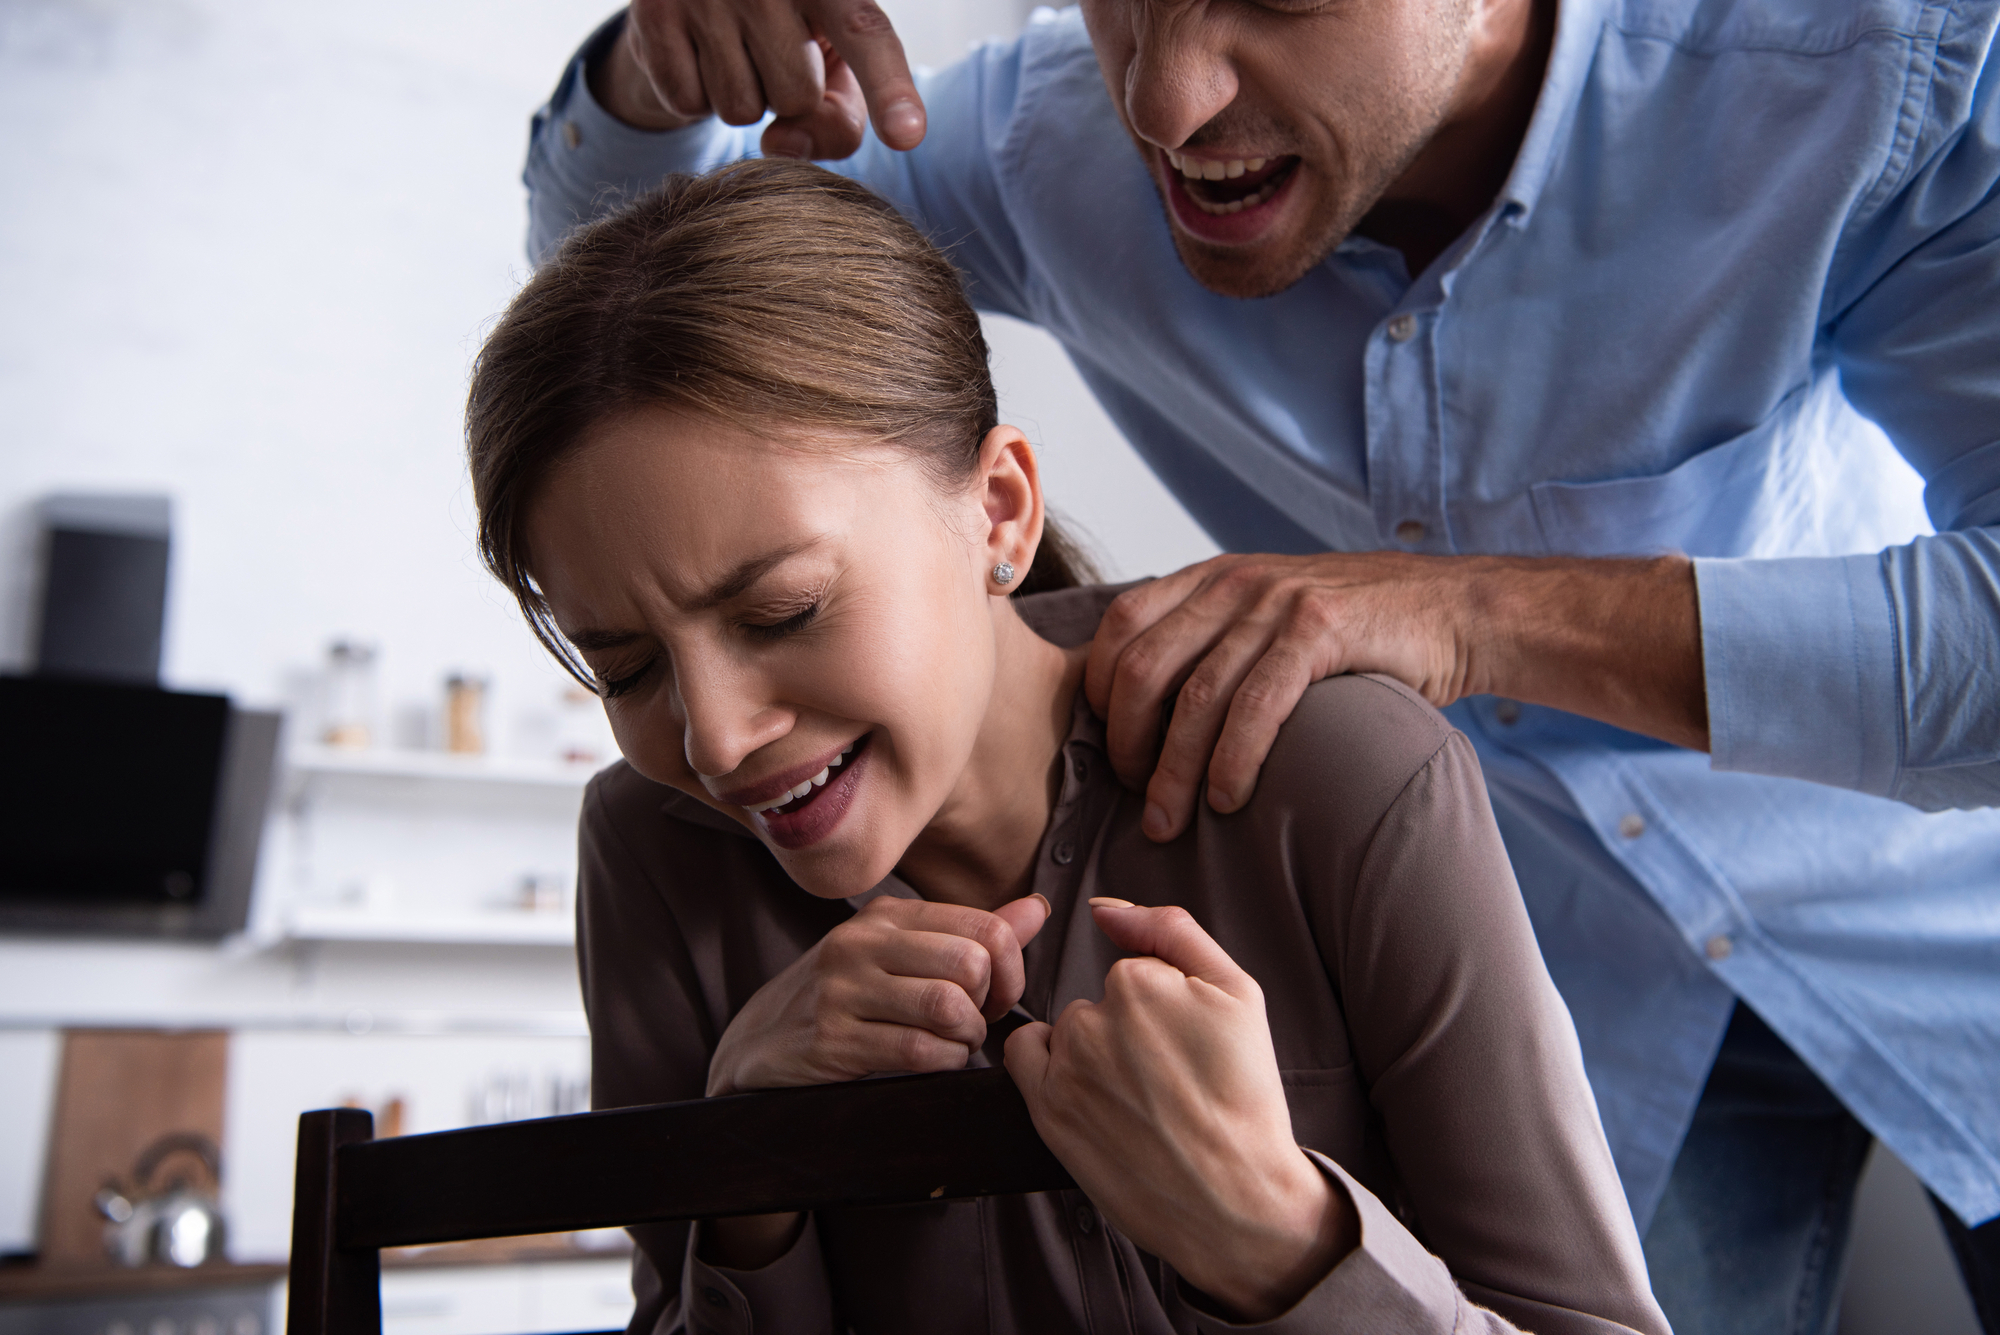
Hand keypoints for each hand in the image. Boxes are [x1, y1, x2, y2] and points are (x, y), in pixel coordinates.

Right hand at [590, 0, 925, 158]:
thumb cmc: (787, 31)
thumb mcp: (830, 63)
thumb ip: (836, 116)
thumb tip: (784, 149)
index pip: (865, 34)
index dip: (889, 88)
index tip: (907, 136)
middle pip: (797, 97)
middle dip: (787, 93)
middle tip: (770, 48)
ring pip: (742, 110)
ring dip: (742, 97)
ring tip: (733, 46)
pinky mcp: (655, 12)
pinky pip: (689, 104)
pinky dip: (694, 93)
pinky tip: (696, 50)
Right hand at [706, 893, 1049, 1097]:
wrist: (759, 1042)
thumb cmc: (843, 996)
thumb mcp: (901, 953)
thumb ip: (972, 934)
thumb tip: (1036, 909)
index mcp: (888, 914)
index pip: (983, 926)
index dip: (1010, 970)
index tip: (997, 995)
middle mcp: (863, 943)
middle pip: (971, 964)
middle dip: (988, 1005)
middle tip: (973, 1022)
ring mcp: (844, 990)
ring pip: (947, 1006)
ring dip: (967, 1037)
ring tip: (954, 1042)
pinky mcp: (833, 1039)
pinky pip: (918, 1051)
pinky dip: (944, 1062)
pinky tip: (934, 1060)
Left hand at [1005, 901, 1355, 1321]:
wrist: (1236, 1196)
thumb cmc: (1245, 1098)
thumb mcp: (1237, 993)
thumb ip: (1171, 930)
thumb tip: (1108, 906)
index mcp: (1140, 982)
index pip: (1134, 974)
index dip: (1164, 1009)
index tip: (1187, 1046)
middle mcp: (1094, 1019)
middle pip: (1099, 1004)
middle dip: (1128, 1032)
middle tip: (1167, 1080)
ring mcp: (1066, 1067)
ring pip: (1068, 1034)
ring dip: (1092, 1054)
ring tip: (1138, 1101)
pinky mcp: (1047, 1112)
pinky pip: (1025, 1059)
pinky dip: (1050, 1068)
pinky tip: (1090, 1094)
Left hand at [1085, 551, 1705, 839]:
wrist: (1452, 609)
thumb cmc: (1355, 632)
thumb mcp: (1270, 618)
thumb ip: (1213, 645)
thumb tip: (1147, 716)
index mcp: (1212, 578)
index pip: (1119, 629)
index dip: (1099, 693)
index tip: (1108, 750)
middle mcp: (1235, 583)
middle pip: (1141, 668)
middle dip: (1125, 743)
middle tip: (1132, 797)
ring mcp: (1277, 603)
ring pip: (1195, 698)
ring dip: (1173, 770)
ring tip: (1166, 821)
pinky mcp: (1320, 629)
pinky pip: (1256, 705)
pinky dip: (1232, 760)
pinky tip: (1228, 801)